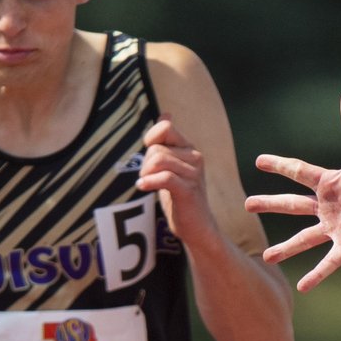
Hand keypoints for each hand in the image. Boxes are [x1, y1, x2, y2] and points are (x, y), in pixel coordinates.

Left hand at [136, 116, 218, 252]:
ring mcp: (194, 174)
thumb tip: (166, 114)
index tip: (148, 152)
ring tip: (147, 184)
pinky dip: (150, 182)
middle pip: (157, 148)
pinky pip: (165, 177)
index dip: (151, 137)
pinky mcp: (189, 190)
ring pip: (158, 161)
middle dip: (145, 163)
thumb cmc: (182, 196)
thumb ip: (167, 142)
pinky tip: (143, 187)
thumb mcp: (173, 166)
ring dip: (146, 174)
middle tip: (148, 178)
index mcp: (190, 149)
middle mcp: (195, 158)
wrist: (197, 227)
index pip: (165, 128)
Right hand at [247, 93, 340, 291]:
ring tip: (266, 257)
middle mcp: (330, 206)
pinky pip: (330, 262)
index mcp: (331, 182)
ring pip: (304, 239)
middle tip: (246, 205)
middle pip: (292, 206)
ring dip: (286, 248)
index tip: (258, 160)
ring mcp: (338, 227)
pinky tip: (302, 287)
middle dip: (269, 205)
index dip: (278, 165)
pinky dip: (317, 275)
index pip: (298, 172)